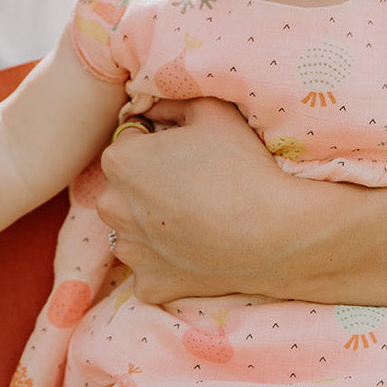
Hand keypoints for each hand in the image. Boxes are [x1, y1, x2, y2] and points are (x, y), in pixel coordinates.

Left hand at [95, 97, 289, 303]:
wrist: (275, 232)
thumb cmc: (242, 165)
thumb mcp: (210, 111)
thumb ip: (171, 102)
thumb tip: (152, 109)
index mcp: (119, 161)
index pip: (129, 145)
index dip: (157, 146)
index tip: (186, 156)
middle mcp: (112, 207)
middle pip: (125, 190)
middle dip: (148, 187)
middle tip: (191, 188)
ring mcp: (128, 250)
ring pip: (133, 231)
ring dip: (153, 226)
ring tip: (196, 221)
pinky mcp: (148, 285)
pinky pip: (150, 270)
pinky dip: (167, 264)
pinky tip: (197, 252)